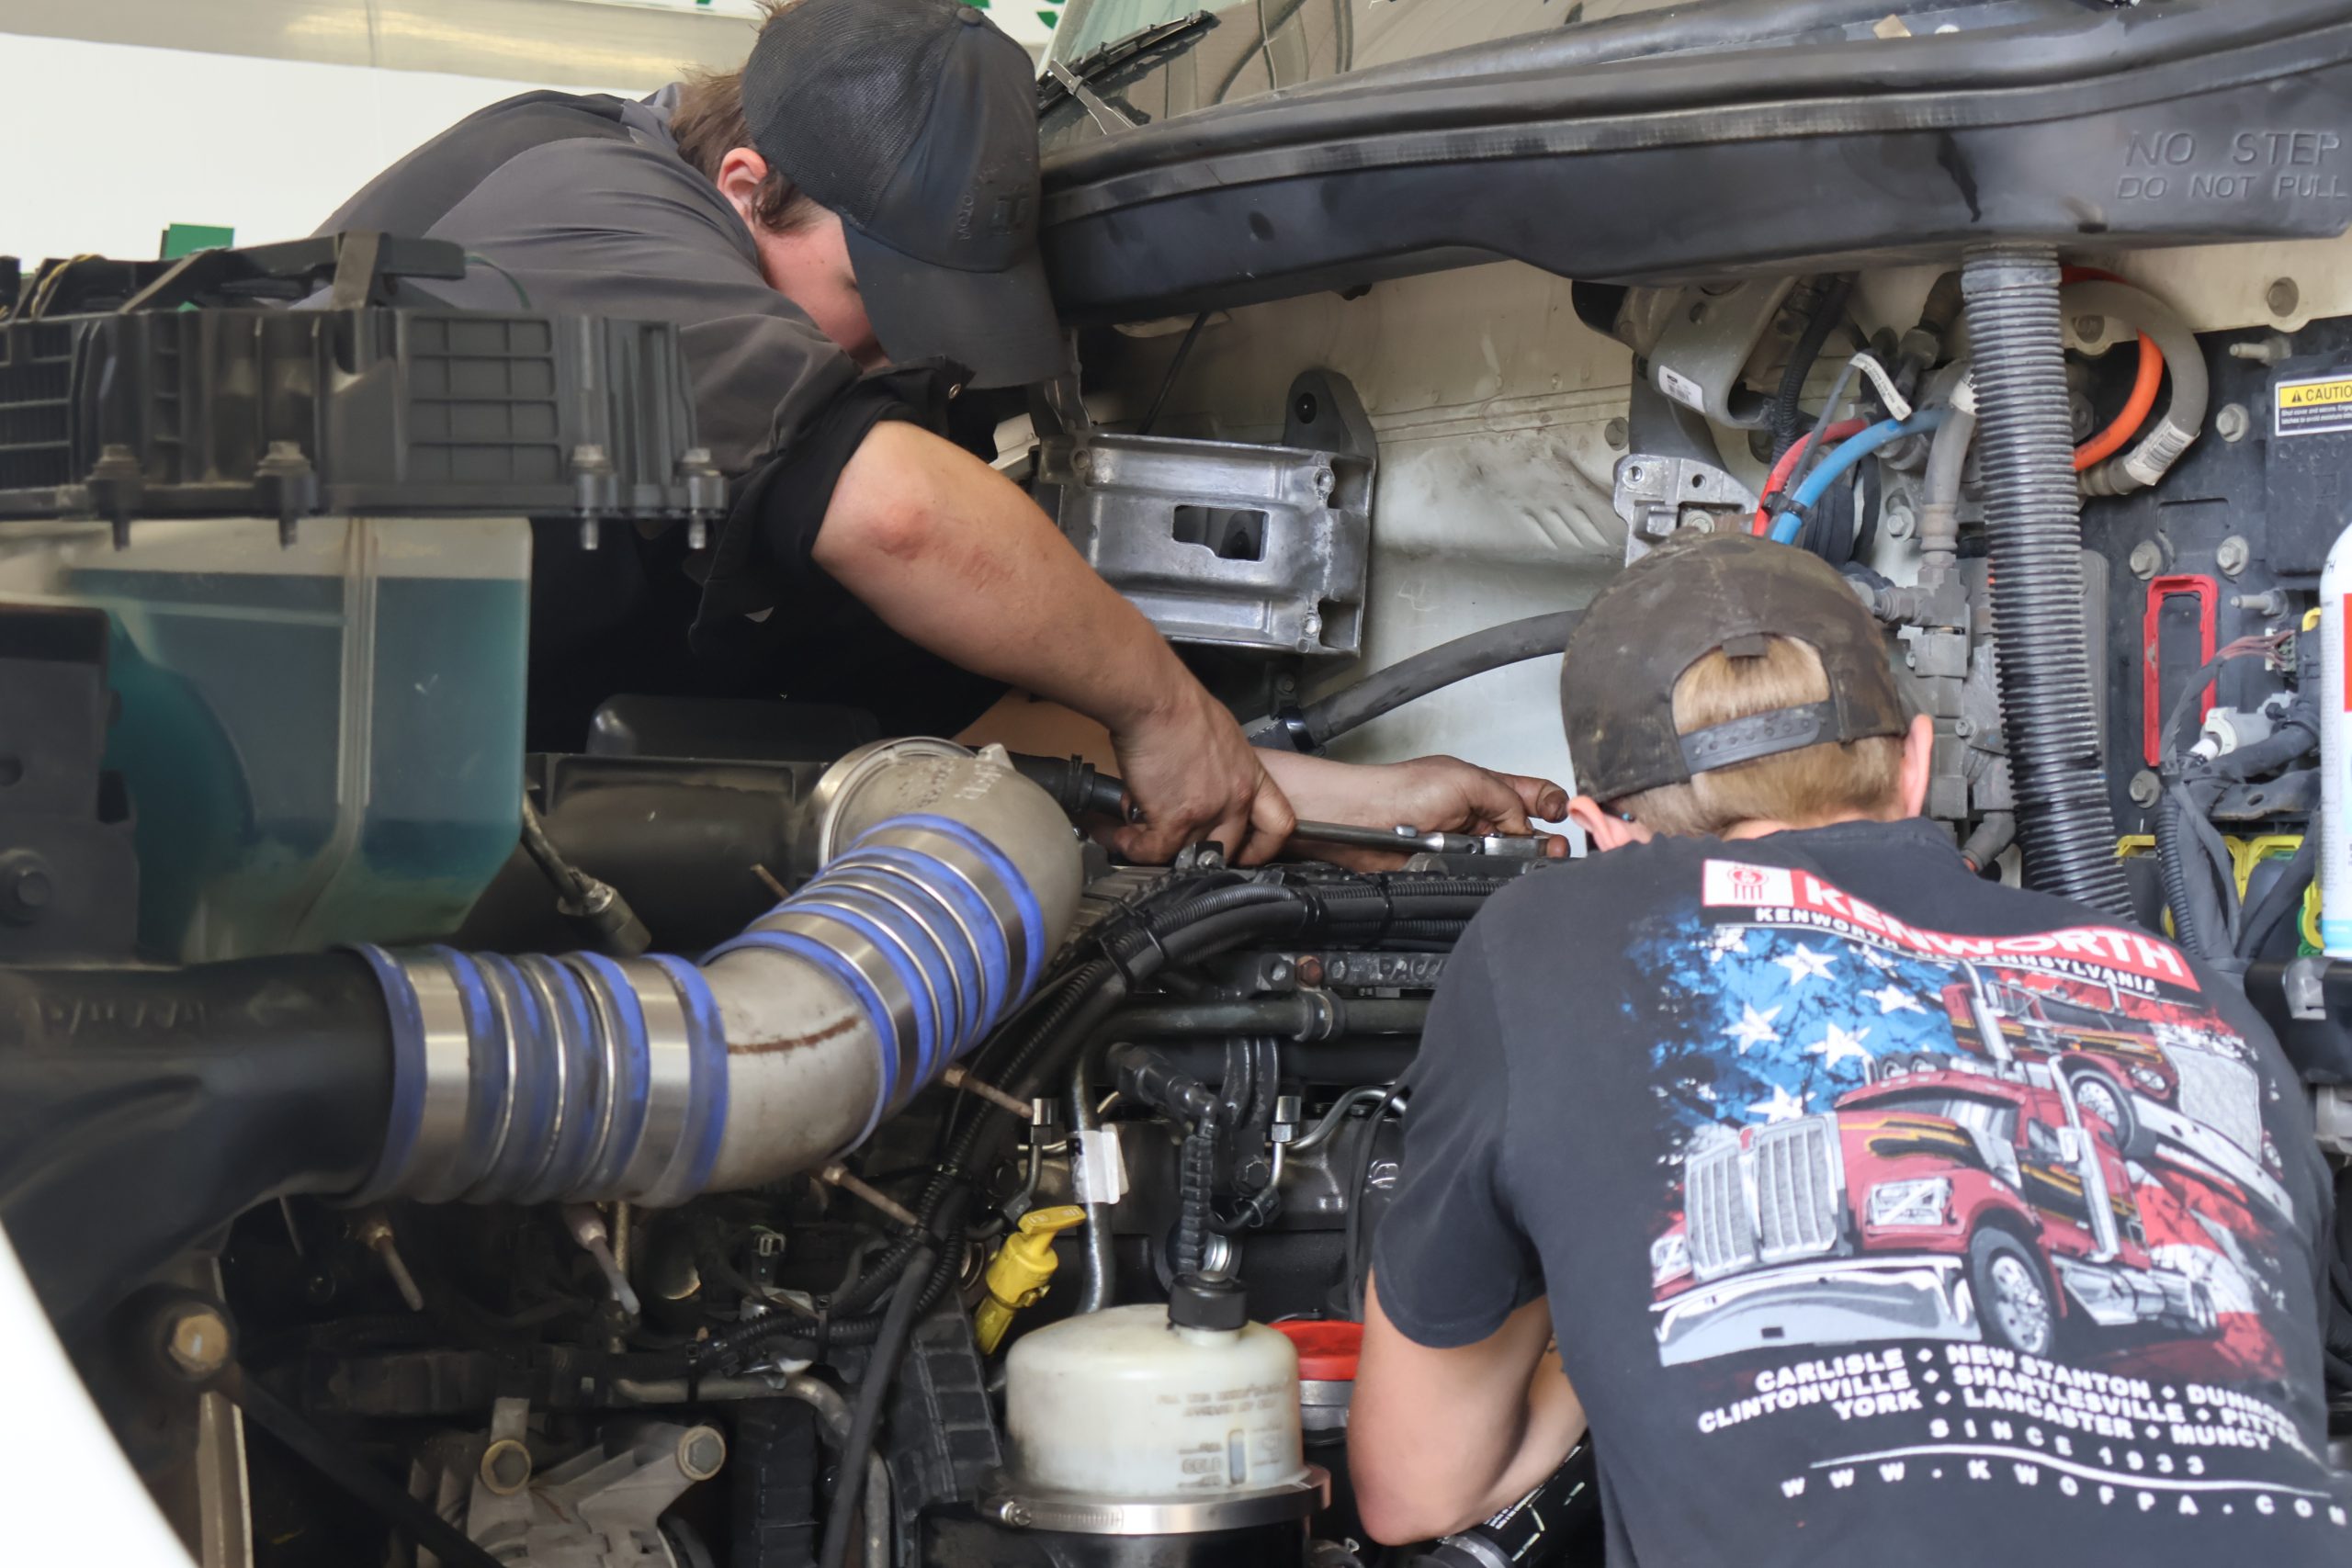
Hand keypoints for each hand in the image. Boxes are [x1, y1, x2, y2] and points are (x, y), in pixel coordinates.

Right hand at [1109, 684, 1297, 864]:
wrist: (1156, 699)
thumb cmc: (1180, 707)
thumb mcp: (1223, 738)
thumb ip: (1223, 769)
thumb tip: (1202, 783)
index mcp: (1251, 776)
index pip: (1279, 826)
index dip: (1262, 848)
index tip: (1243, 853)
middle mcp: (1236, 799)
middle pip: (1228, 848)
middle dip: (1198, 851)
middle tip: (1173, 842)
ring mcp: (1207, 812)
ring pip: (1186, 853)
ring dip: (1158, 847)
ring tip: (1136, 831)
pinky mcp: (1174, 819)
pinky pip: (1154, 850)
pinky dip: (1134, 847)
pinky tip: (1124, 835)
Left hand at [1262, 752, 1569, 868]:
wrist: (1363, 820)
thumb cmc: (1400, 790)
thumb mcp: (1467, 780)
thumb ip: (1505, 799)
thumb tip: (1526, 826)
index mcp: (1484, 786)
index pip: (1531, 794)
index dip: (1550, 803)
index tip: (1557, 813)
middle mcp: (1477, 815)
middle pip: (1525, 832)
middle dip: (1544, 839)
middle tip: (1553, 849)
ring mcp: (1465, 845)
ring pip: (1507, 858)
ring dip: (1521, 860)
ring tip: (1532, 861)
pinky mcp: (1451, 869)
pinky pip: (1482, 878)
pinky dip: (1493, 876)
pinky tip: (1498, 872)